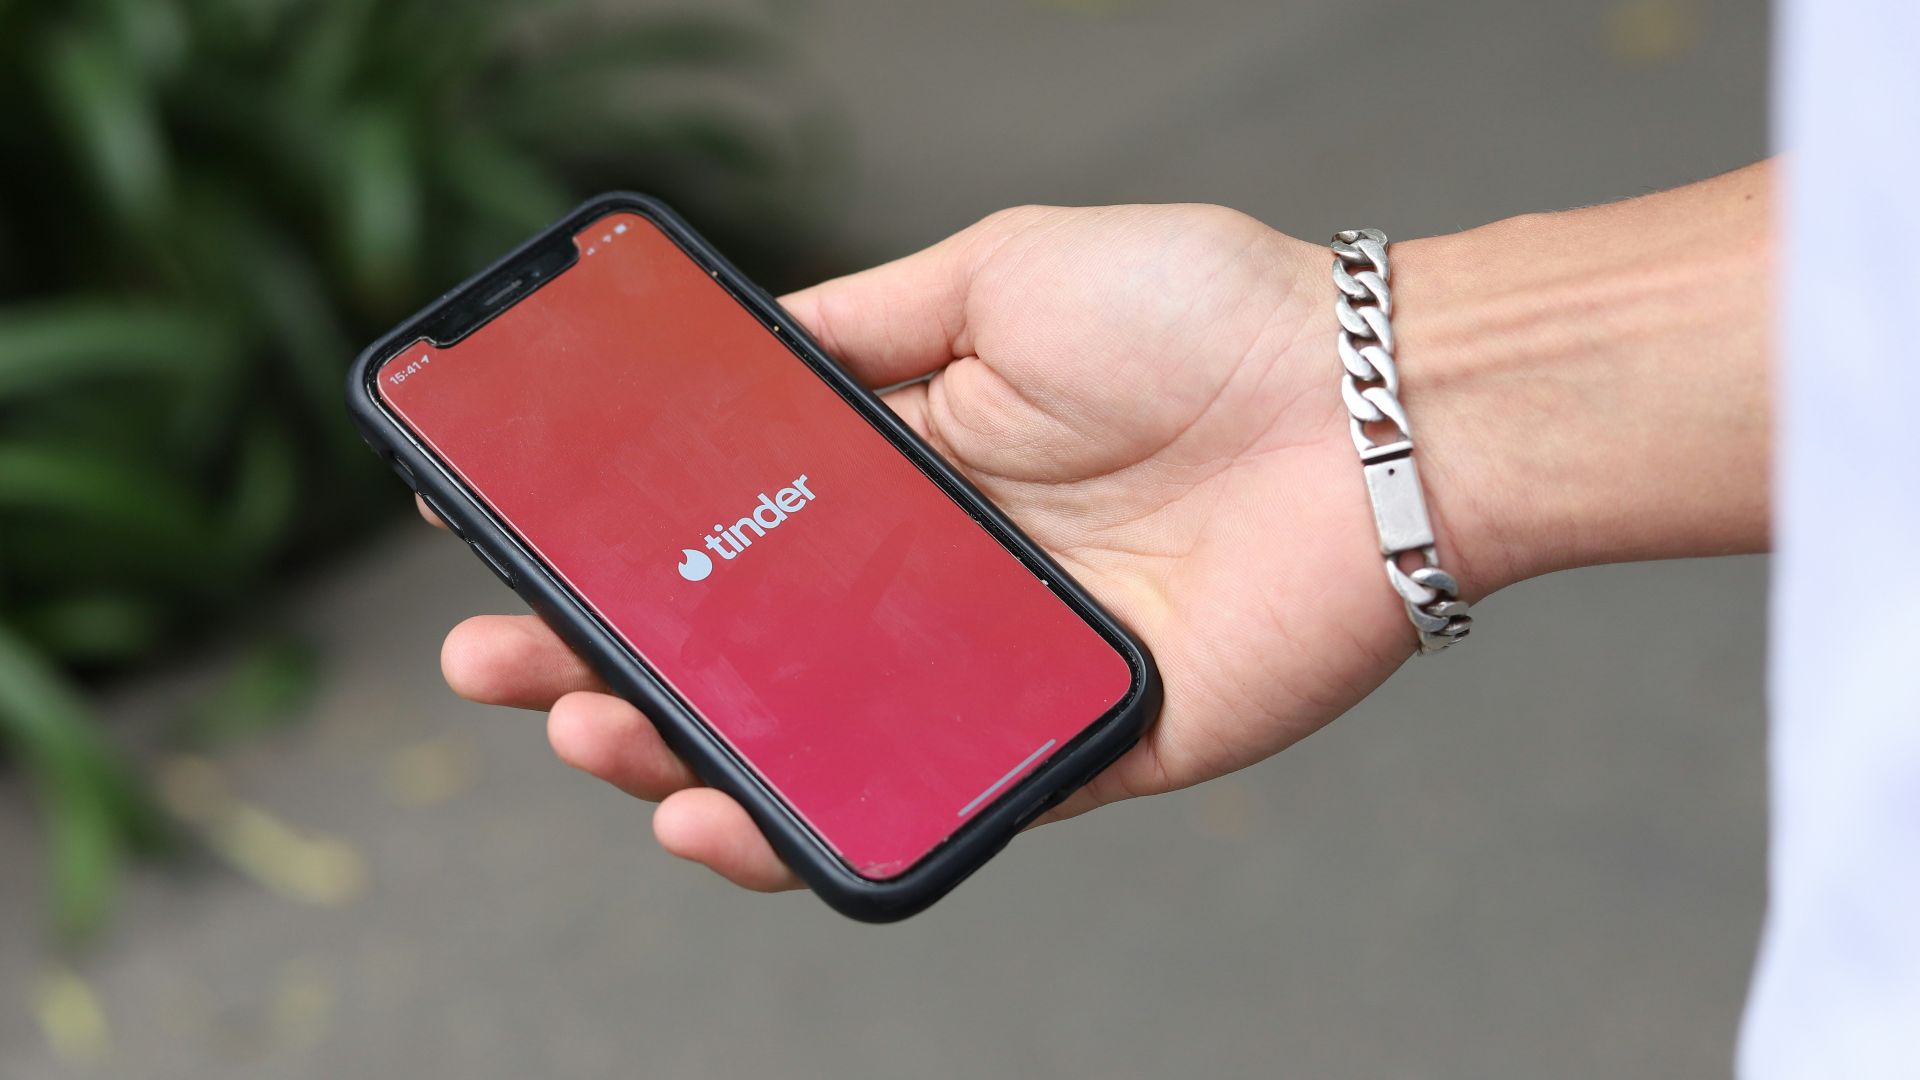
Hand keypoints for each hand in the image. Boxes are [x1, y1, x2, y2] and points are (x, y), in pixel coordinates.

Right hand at [426, 169, 1773, 890]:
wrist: (1376, 409)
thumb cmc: (1200, 318)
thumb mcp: (998, 273)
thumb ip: (865, 324)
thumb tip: (737, 348)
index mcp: (913, 469)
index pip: (733, 527)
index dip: (623, 543)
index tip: (512, 541)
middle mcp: (938, 579)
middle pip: (746, 645)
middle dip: (608, 657)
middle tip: (501, 660)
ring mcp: (995, 673)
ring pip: (808, 740)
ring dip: (677, 754)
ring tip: (587, 732)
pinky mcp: (1070, 751)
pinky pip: (928, 806)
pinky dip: (814, 827)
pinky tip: (716, 814)